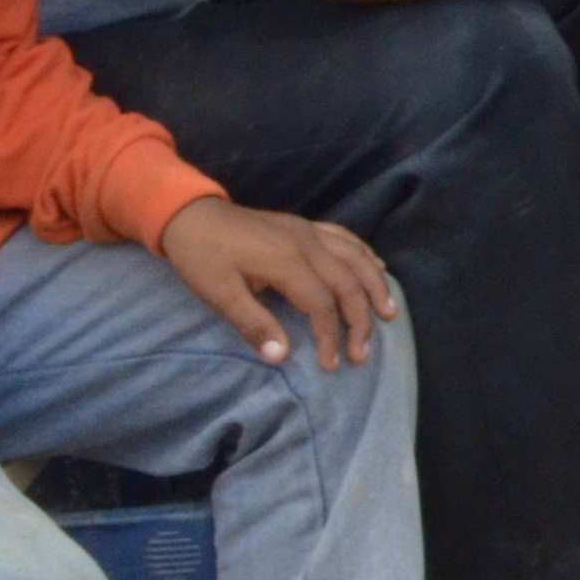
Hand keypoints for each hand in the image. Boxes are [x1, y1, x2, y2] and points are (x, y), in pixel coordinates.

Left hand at [153, 197, 397, 369]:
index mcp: (286, 261)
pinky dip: (365, 255)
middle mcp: (306, 243)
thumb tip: (282, 357)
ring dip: (375, 286)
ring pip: (356, 257)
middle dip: (360, 320)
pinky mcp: (305, 226)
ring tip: (389, 312)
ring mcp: (308, 231)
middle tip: (362, 352)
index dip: (329, 336)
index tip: (329, 364)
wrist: (190, 215)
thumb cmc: (201, 257)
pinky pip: (346, 238)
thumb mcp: (218, 294)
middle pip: (348, 282)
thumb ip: (253, 324)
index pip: (321, 304)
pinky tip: (376, 267)